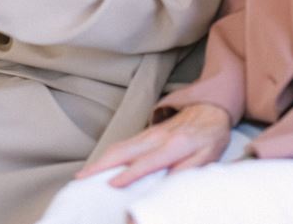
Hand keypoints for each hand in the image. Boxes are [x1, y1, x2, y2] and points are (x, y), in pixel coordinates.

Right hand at [76, 103, 230, 186]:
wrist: (210, 107)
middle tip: (81, 178)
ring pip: (120, 145)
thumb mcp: (208, 155)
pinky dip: (109, 154)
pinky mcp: (147, 132)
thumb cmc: (210, 135)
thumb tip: (169, 181)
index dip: (129, 174)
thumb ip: (189, 168)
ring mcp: (150, 132)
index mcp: (174, 145)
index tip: (112, 184)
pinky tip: (102, 163)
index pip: (147, 162)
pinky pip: (125, 143)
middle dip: (100, 165)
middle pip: (123, 150)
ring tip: (84, 173)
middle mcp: (157, 137)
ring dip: (100, 159)